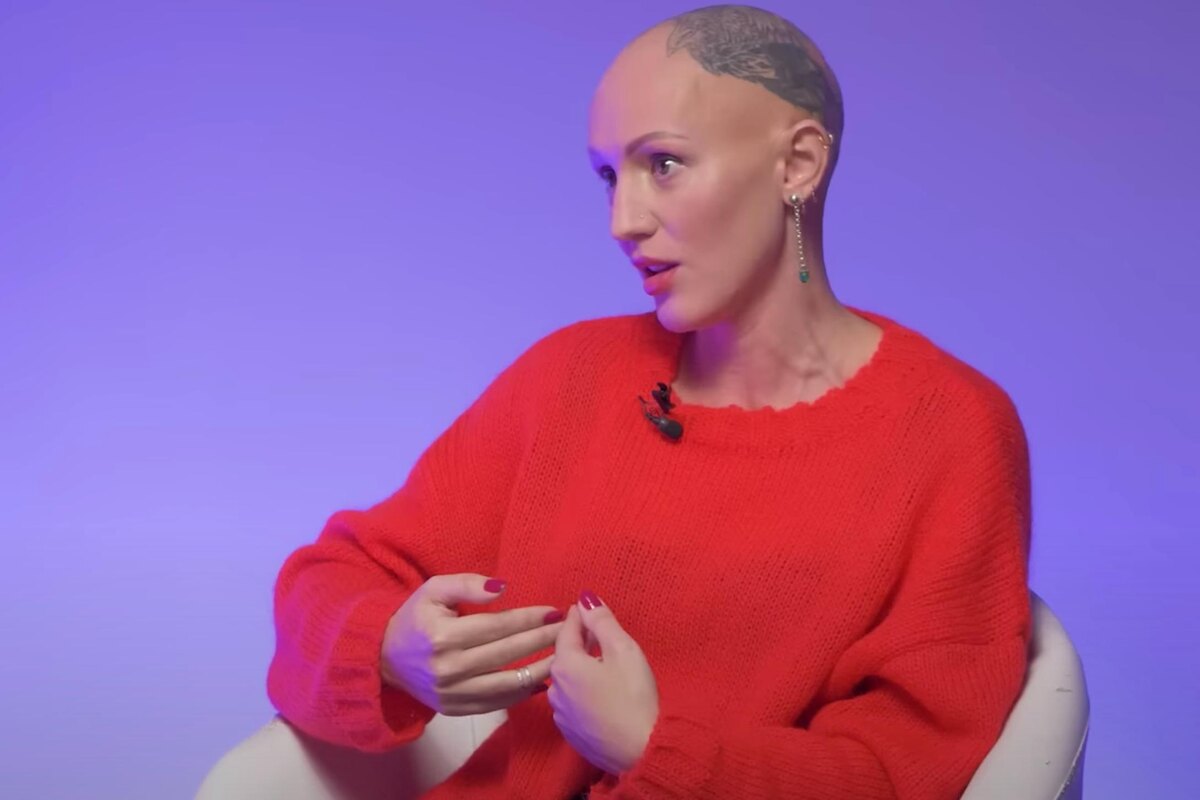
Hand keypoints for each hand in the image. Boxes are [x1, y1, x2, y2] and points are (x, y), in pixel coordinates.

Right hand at [381, 573, 563, 715]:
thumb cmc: (415, 618)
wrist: (385, 659)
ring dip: (540, 670)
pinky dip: (522, 693)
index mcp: (443, 636)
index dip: (528, 618)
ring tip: (564, 656)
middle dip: (542, 640)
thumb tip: (502, 588)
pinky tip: (542, 680)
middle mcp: (449, 668)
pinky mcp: (456, 709)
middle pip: (507, 653)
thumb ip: (467, 584)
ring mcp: (453, 693)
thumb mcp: (433, 590)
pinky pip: (497, 704)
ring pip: (507, 684)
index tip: (553, 611)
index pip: (497, 626)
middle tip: (568, 630)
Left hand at [548, 590, 659, 774]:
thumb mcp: (623, 651)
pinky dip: (583, 689)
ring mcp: (561, 714)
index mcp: (565, 665)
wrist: (642, 751)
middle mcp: (555, 688)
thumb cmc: (634, 696)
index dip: (579, 615)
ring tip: (602, 661)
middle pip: (564, 654)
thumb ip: (602, 622)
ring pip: (568, 679)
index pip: (567, 629)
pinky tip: (601, 691)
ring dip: (581, 666)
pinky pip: (573, 701)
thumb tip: (585, 598)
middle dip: (580, 641)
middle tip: (599, 632)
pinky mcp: (571, 733)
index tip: (587, 606)